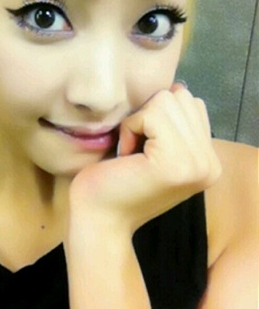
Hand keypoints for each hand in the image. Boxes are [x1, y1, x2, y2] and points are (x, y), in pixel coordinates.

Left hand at [69, 84, 221, 233]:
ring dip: (139, 121)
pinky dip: (131, 127)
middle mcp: (210, 164)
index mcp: (208, 161)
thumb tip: (177, 87)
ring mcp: (197, 164)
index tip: (144, 149)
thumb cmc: (115, 181)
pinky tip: (126, 155)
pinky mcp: (176, 162)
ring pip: (167, 100)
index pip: (191, 104)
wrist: (98, 221)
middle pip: (181, 96)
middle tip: (136, 151)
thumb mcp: (154, 148)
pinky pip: (152, 113)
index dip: (157, 117)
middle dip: (149, 115)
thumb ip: (174, 123)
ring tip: (132, 152)